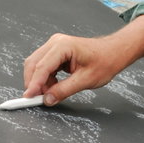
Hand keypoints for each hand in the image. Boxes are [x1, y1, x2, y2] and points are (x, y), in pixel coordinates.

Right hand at [22, 15, 143, 104]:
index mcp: (63, 46)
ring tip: (50, 94)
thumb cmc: (105, 61)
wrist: (114, 52)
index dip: (34, 84)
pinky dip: (45, 78)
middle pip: (34, 64)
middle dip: (34, 83)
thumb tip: (47, 99)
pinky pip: (44, 66)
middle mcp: (56, 43)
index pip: (42, 67)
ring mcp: (55, 46)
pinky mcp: (56, 52)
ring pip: (36, 65)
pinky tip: (54, 87)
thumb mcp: (85, 80)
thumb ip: (64, 90)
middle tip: (37, 99)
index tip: (29, 97)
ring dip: (39, 81)